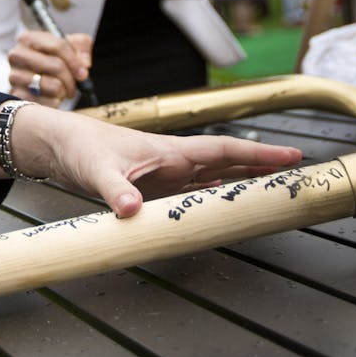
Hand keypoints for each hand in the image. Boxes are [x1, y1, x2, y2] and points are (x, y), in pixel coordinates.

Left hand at [0, 104, 303, 216]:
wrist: (59, 145)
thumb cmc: (80, 147)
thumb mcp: (96, 171)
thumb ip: (114, 190)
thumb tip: (130, 211)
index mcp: (170, 151)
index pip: (223, 151)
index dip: (259, 154)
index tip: (291, 155)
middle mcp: (175, 161)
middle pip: (228, 163)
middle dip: (262, 168)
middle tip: (296, 175)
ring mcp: (167, 174)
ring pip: (215, 178)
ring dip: (242, 182)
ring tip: (271, 190)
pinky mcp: (154, 187)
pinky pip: (194, 193)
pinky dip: (214, 198)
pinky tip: (224, 206)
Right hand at [7, 29, 92, 107]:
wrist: (29, 80)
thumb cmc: (51, 60)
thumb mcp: (68, 46)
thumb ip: (82, 46)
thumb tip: (84, 64)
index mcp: (28, 38)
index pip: (58, 46)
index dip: (75, 61)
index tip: (83, 72)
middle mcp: (16, 55)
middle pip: (56, 66)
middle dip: (71, 78)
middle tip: (74, 85)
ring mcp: (14, 76)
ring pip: (54, 85)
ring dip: (64, 90)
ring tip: (62, 90)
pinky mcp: (16, 96)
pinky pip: (46, 102)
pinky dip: (55, 102)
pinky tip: (52, 98)